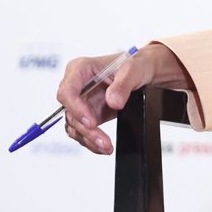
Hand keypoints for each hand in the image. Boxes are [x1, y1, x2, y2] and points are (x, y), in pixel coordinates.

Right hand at [56, 43, 191, 154]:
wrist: (144, 73)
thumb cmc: (135, 65)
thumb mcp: (133, 70)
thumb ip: (123, 84)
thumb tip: (113, 101)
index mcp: (80, 69)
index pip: (67, 91)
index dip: (76, 109)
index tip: (91, 122)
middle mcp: (77, 86)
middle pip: (70, 112)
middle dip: (86, 129)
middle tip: (103, 141)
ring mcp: (81, 101)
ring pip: (74, 125)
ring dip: (89, 138)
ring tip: (106, 147)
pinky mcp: (87, 114)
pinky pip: (82, 131)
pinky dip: (91, 140)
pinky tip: (103, 146)